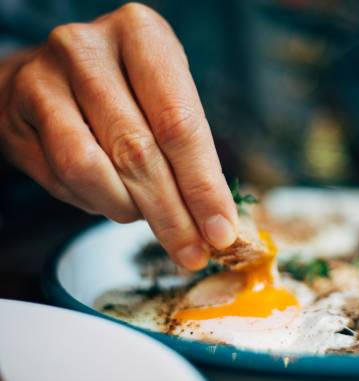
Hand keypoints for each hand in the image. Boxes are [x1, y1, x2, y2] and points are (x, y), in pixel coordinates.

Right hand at [0, 3, 236, 269]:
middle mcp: (88, 49)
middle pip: (138, 151)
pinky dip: (95, 202)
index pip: (179, 125)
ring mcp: (44, 78)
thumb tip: (217, 222)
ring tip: (148, 217)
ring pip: (93, 169)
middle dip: (172, 215)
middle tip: (193, 252)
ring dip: (129, 211)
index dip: (202, 187)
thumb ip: (192, 151)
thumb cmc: (124, 90)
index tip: (221, 232)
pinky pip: (62, 178)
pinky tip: (113, 199)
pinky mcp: (16, 112)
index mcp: (142, 34)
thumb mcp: (166, 99)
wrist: (48, 76)